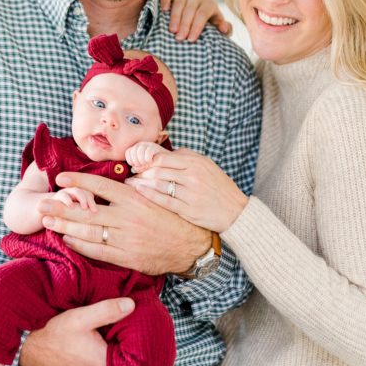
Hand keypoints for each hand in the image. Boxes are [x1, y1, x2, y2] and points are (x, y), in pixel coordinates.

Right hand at [18, 297, 133, 365]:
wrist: (28, 349)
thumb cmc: (52, 333)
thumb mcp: (80, 317)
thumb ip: (107, 310)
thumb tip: (131, 304)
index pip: (135, 355)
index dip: (139, 340)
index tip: (140, 326)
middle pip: (127, 362)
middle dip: (129, 345)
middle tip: (130, 326)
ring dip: (117, 353)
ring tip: (117, 333)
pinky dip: (108, 359)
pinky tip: (104, 344)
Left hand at [40, 172, 211, 274]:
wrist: (191, 244)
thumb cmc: (173, 216)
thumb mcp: (155, 195)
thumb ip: (133, 189)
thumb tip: (113, 181)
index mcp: (134, 197)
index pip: (100, 185)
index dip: (78, 180)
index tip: (60, 177)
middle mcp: (127, 217)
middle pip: (87, 211)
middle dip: (61, 207)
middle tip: (41, 203)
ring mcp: (126, 238)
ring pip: (88, 231)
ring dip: (65, 227)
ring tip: (48, 221)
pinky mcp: (127, 257)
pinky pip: (98, 251)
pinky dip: (81, 246)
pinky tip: (67, 240)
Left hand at [125, 141, 163, 172]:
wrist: (169, 162)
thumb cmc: (154, 166)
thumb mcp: (143, 167)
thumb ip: (137, 167)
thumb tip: (132, 170)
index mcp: (137, 148)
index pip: (128, 152)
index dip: (131, 161)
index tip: (136, 166)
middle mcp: (142, 144)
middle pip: (133, 151)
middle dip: (136, 162)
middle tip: (142, 166)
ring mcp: (148, 144)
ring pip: (139, 151)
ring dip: (142, 161)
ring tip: (147, 165)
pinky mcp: (155, 147)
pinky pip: (148, 152)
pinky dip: (148, 159)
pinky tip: (151, 162)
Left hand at [132, 148, 247, 232]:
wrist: (235, 211)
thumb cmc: (218, 186)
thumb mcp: (206, 165)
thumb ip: (185, 158)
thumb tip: (161, 154)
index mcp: (196, 162)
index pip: (163, 158)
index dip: (147, 160)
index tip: (138, 162)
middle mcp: (193, 176)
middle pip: (158, 171)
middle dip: (141, 172)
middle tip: (131, 173)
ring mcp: (191, 193)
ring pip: (159, 185)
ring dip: (141, 183)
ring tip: (131, 183)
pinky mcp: (189, 210)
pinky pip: (163, 201)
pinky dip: (149, 196)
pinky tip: (139, 193)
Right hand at [160, 0, 232, 41]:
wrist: (198, 25)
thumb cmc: (208, 30)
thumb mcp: (219, 31)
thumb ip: (225, 30)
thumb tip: (224, 27)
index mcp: (209, 4)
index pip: (203, 13)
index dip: (197, 26)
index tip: (191, 39)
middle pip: (191, 8)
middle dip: (185, 24)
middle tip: (180, 38)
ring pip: (180, 2)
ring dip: (175, 16)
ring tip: (172, 31)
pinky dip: (166, 1)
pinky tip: (164, 11)